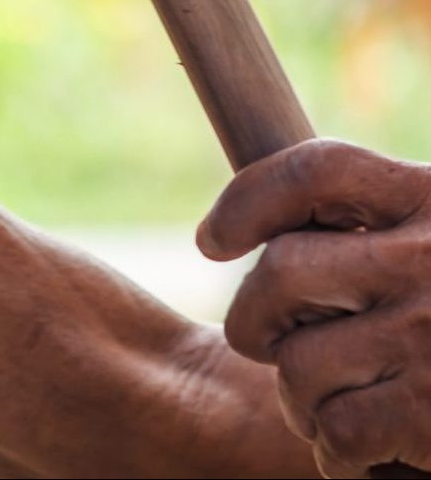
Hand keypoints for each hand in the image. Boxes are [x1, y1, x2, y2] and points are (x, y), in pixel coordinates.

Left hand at [199, 139, 430, 477]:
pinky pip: (335, 431)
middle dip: (255, 315)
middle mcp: (430, 259)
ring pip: (297, 362)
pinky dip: (333, 450)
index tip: (211, 240)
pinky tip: (361, 450)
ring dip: (296, 394)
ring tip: (326, 401)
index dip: (247, 199)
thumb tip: (273, 235)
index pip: (314, 170)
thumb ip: (382, 226)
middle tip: (265, 338)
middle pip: (283, 270)